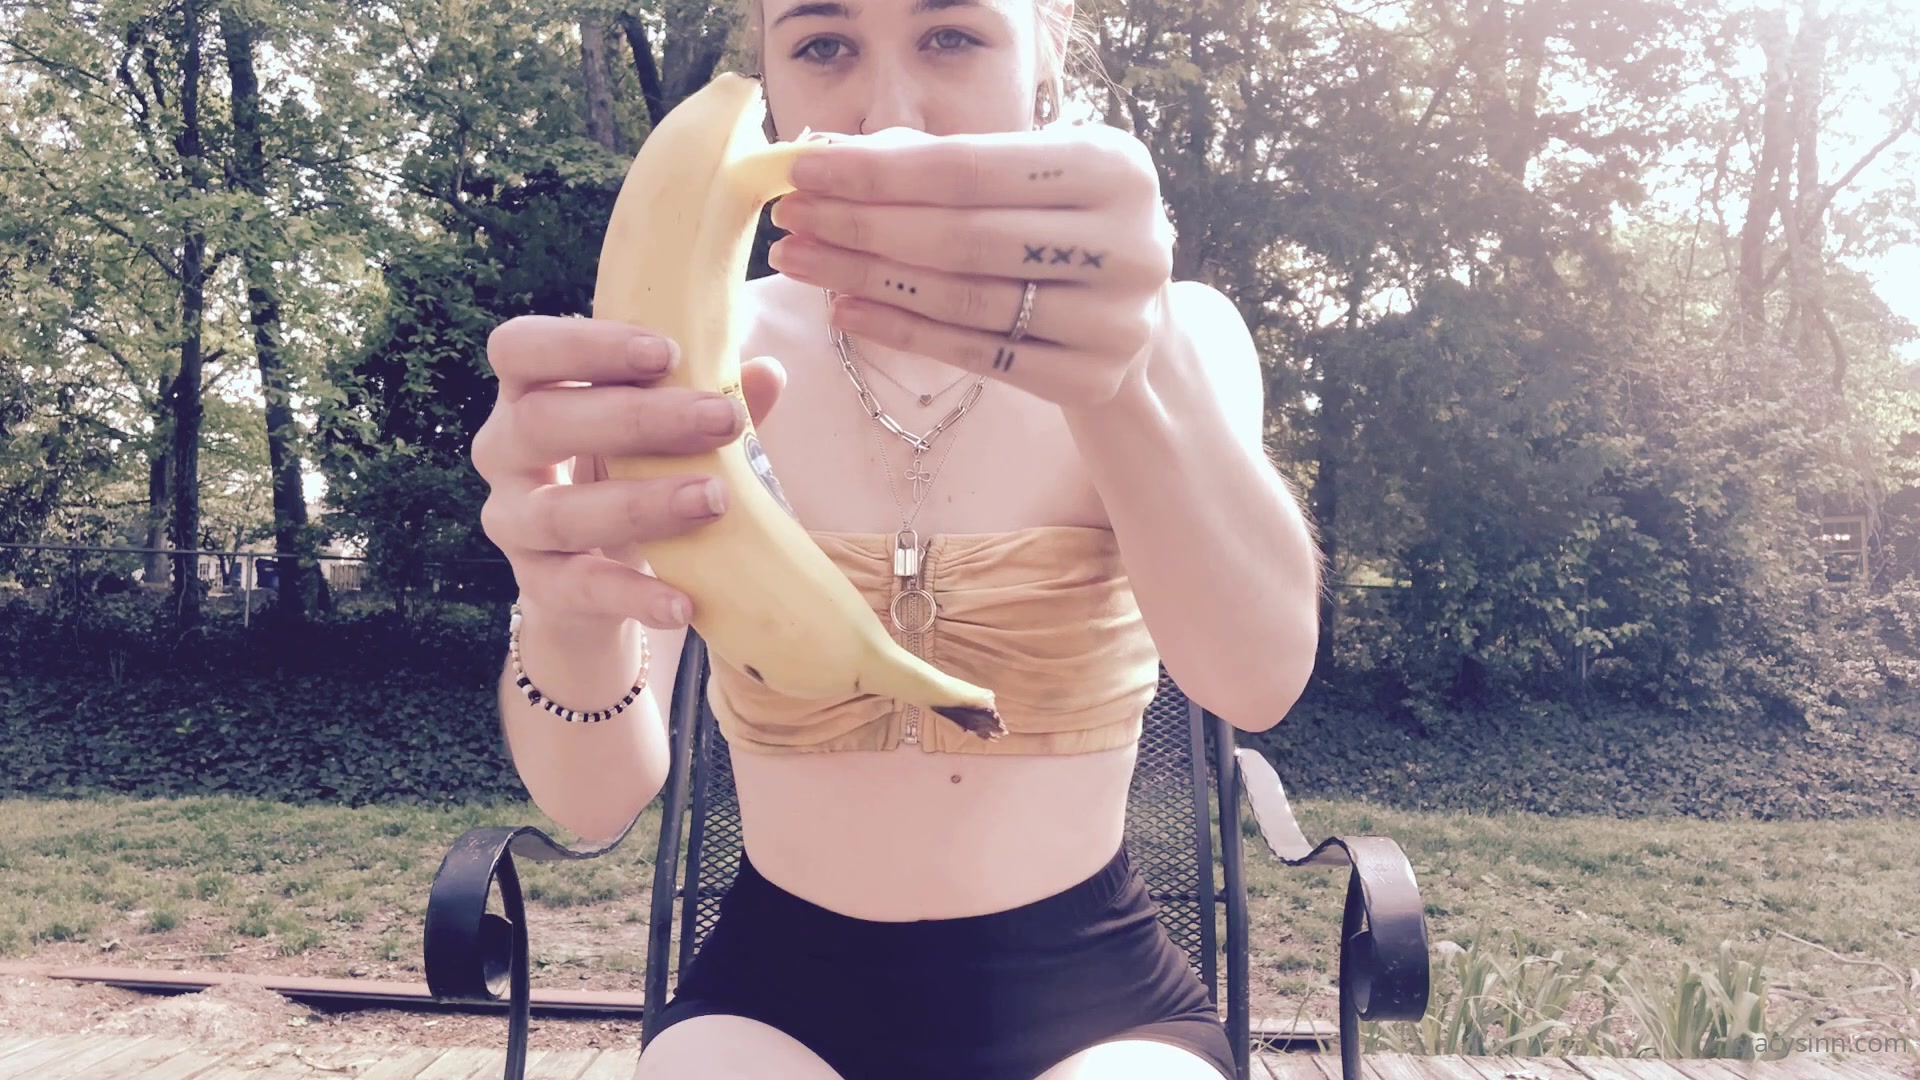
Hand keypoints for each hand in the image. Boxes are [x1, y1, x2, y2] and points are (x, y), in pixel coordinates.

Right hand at [472, 315, 785, 628]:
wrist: (596, 576)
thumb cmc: (629, 472)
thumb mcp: (662, 434)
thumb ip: (705, 400)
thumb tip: (768, 373)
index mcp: (527, 392)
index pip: (521, 349)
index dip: (583, 345)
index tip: (666, 352)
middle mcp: (503, 450)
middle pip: (543, 421)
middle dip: (637, 418)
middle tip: (723, 419)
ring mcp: (512, 521)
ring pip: (558, 512)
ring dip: (640, 504)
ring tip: (715, 499)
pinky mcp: (537, 584)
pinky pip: (578, 589)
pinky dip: (633, 596)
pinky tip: (683, 603)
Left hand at [764, 123, 1175, 407]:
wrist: (1131, 311)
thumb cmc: (1058, 223)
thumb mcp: (1027, 174)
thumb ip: (943, 165)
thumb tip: (833, 160)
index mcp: (1112, 167)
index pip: (971, 168)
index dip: (880, 171)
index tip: (805, 170)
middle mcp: (1127, 243)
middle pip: (963, 237)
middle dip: (862, 226)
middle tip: (792, 220)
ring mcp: (1113, 319)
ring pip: (964, 300)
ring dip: (867, 281)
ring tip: (804, 263)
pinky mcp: (1091, 378)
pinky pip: (976, 355)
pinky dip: (902, 333)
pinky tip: (847, 312)